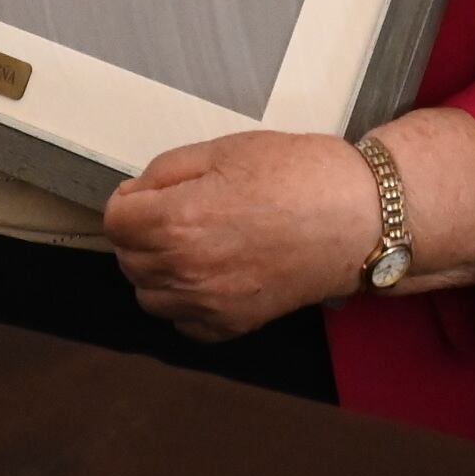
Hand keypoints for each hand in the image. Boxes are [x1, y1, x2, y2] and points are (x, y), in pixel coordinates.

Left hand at [105, 128, 383, 337]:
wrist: (359, 218)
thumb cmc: (299, 176)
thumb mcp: (225, 150)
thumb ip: (167, 171)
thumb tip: (135, 193)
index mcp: (177, 221)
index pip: (115, 220)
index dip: (130, 200)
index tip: (150, 193)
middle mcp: (185, 270)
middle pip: (127, 258)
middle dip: (141, 233)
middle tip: (176, 211)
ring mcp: (209, 304)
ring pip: (149, 295)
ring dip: (158, 270)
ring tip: (193, 244)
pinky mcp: (233, 325)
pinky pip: (183, 323)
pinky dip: (186, 303)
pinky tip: (210, 275)